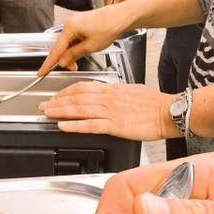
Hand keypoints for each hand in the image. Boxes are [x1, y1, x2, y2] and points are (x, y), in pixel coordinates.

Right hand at [38, 0, 138, 74]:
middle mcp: (70, 23)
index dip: (48, 63)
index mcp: (69, 27)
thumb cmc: (109, 26)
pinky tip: (82, 53)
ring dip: (72, 54)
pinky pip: (74, 39)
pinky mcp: (82, 24)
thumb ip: (73, 55)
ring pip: (68, 44)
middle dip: (65, 59)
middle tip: (72, 68)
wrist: (122, 16)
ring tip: (79, 62)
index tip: (41, 72)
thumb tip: (63, 61)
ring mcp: (76, 23)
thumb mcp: (90, 46)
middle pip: (61, 46)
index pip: (55, 49)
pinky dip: (76, 48)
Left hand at [39, 82, 174, 140]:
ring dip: (61, 111)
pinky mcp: (116, 126)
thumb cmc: (155, 104)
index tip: (56, 96)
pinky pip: (91, 125)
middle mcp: (109, 98)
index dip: (66, 91)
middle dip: (58, 101)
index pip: (84, 87)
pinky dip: (75, 125)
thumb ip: (116, 94)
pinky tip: (64, 126)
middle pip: (77, 97)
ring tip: (47, 114)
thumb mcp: (132, 91)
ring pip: (80, 109)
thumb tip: (106, 95)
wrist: (169, 112)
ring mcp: (111, 111)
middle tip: (43, 106)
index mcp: (113, 89)